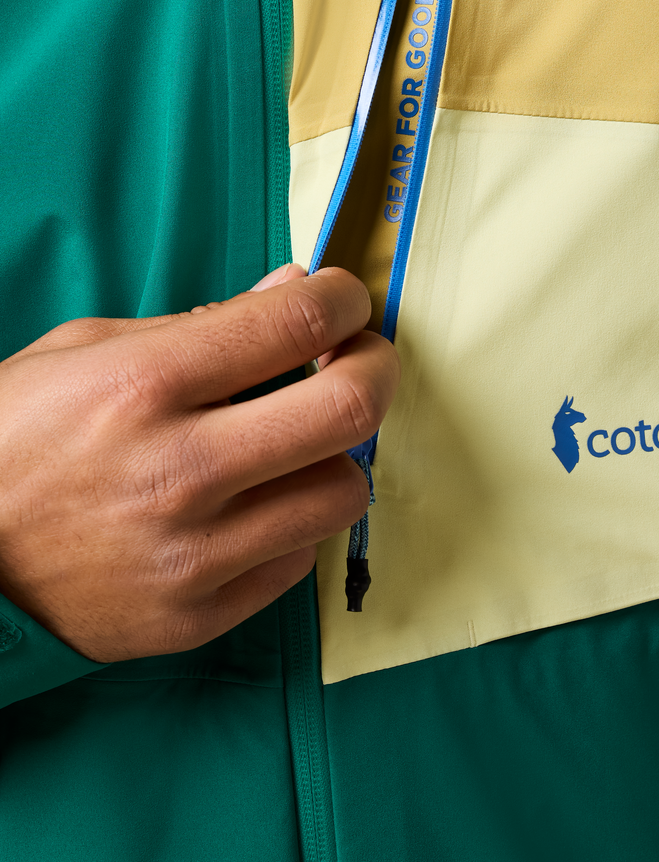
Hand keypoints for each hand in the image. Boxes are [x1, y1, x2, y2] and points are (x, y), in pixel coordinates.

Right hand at [0, 266, 397, 662]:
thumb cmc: (15, 437)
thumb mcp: (87, 350)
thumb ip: (204, 321)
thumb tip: (296, 287)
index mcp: (146, 383)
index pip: (299, 321)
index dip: (345, 299)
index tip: (344, 303)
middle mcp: (177, 470)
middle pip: (350, 407)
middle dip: (375, 367)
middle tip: (358, 361)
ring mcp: (190, 554)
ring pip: (343, 493)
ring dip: (332, 457)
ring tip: (293, 447)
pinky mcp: (194, 616)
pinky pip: (297, 561)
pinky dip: (289, 527)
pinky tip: (249, 509)